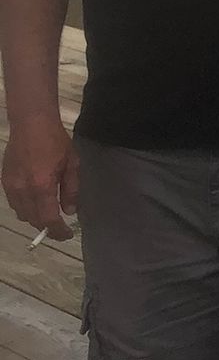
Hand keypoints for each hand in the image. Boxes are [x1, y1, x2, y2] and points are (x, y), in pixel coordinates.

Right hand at [2, 113, 78, 238]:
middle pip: (33, 220)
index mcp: (42, 186)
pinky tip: (35, 202)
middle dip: (47, 226)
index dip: (57, 231)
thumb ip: (71, 190)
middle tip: (60, 226)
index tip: (67, 234)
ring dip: (35, 218)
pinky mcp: (4, 182)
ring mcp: (11, 186)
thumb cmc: (56, 141)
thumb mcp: (72, 164)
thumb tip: (69, 211)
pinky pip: (14, 204)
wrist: (31, 124)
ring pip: (21, 213)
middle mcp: (23, 190)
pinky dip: (25, 208)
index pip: (48, 219)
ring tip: (49, 214)